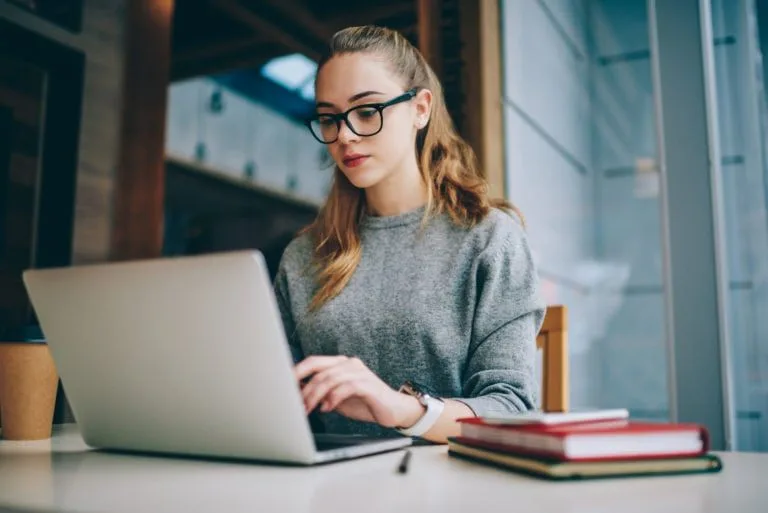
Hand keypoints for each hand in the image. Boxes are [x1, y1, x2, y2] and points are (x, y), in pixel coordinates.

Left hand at [294, 355, 423, 427]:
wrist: (394, 410)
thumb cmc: (365, 403)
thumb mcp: (337, 399)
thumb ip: (321, 393)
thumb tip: (297, 393)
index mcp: (341, 364)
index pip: (314, 362)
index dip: (297, 371)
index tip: (283, 385)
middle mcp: (349, 364)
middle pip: (320, 371)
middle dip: (304, 388)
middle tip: (297, 405)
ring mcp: (360, 372)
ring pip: (330, 379)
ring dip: (316, 395)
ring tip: (309, 409)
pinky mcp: (368, 384)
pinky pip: (346, 387)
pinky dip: (333, 398)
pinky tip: (327, 408)